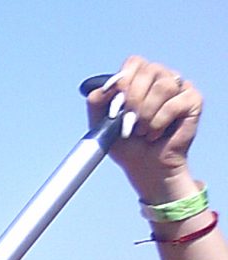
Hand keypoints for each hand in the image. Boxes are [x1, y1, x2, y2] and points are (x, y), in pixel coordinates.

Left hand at [90, 57, 201, 202]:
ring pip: (164, 86)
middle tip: (128, 121)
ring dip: (147, 113)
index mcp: (140, 78)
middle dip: (134, 99)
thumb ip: (96, 103)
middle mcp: (162, 78)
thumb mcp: (101, 124)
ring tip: (141, 130)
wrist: (144, 166)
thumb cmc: (126, 143)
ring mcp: (179, 88)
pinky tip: (155, 134)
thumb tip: (102, 90)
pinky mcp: (193, 100)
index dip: (124, 79)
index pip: (134, 62)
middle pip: (150, 71)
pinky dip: (160, 121)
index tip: (116, 100)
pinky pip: (175, 103)